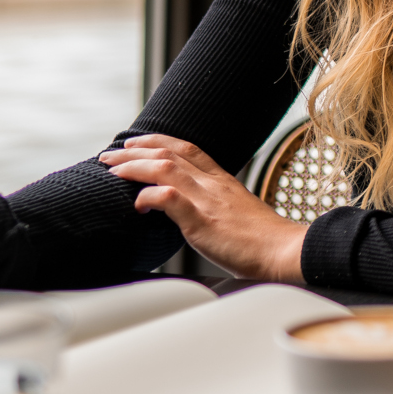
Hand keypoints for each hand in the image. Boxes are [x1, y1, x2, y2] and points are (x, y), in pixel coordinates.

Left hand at [101, 134, 306, 283]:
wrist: (283, 252)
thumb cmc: (261, 241)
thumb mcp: (235, 212)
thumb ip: (213, 205)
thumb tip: (188, 209)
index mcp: (222, 180)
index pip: (187, 148)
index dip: (157, 142)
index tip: (134, 144)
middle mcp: (213, 183)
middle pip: (169, 153)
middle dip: (135, 151)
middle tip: (109, 156)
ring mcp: (208, 200)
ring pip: (165, 168)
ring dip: (134, 166)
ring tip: (113, 172)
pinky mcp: (202, 221)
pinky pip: (170, 198)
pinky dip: (148, 196)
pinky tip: (137, 204)